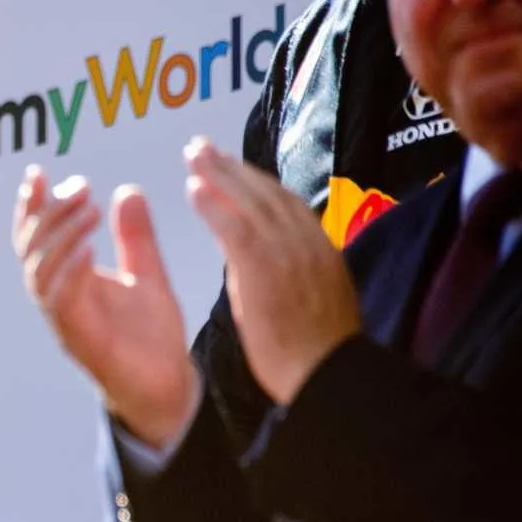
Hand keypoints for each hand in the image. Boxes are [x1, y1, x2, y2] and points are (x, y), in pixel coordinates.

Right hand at [13, 164, 200, 448]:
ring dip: (58, 236)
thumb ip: (135, 236)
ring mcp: (65, 320)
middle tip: (77, 186)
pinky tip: (86, 248)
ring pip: (39, 273)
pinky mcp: (79, 339)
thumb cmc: (152, 337)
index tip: (38, 173)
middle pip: (30, 250)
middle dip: (48, 213)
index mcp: (70, 281)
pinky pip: (59, 302)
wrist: (170, 388)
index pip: (37, 237)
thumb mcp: (147, 273)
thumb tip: (128, 190)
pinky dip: (68, 272)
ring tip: (86, 208)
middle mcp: (59, 298)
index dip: (31, 206)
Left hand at [184, 137, 362, 404]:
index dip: (256, 181)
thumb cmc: (319, 353)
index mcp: (322, 250)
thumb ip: (292, 273)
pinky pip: (235, 226)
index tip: (232, 166)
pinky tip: (193, 189)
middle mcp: (307, 242)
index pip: (286, 203)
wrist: (328, 374)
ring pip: (251, 200)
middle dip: (232, 167)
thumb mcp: (316, 300)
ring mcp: (288, 252)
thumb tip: (268, 261)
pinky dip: (214, 205)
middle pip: (267, 192)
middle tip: (202, 148)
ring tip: (193, 154)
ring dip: (219, 173)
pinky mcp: (264, 268)